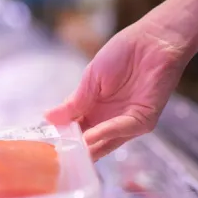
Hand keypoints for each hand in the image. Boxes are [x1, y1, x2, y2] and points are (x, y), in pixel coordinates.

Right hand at [45, 19, 189, 160]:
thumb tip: (47, 118)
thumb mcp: (90, 79)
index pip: (75, 130)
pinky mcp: (144, 119)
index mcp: (94, 110)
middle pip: (89, 142)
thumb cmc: (122, 54)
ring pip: (105, 141)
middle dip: (74, 149)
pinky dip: (106, 133)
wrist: (152, 40)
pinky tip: (89, 135)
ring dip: (88, 147)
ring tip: (69, 151)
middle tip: (55, 157)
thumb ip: (73, 103)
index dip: (62, 137)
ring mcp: (127, 122)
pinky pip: (123, 129)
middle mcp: (109, 120)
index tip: (45, 147)